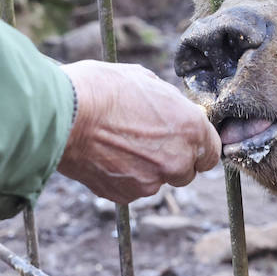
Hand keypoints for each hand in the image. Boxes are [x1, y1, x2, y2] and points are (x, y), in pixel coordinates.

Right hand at [57, 60, 219, 202]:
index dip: (198, 147)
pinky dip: (123, 177)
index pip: (212, 152)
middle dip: (172, 159)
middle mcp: (177, 160)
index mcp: (191, 129)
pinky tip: (106, 156)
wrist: (64, 115)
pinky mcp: (125, 195)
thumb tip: (174, 110)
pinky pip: (132, 189)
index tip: (184, 141)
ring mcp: (151, 182)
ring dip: (145, 169)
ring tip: (118, 144)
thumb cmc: (103, 89)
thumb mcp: (146, 80)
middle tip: (146, 140)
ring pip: (156, 181)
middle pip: (186, 171)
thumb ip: (170, 103)